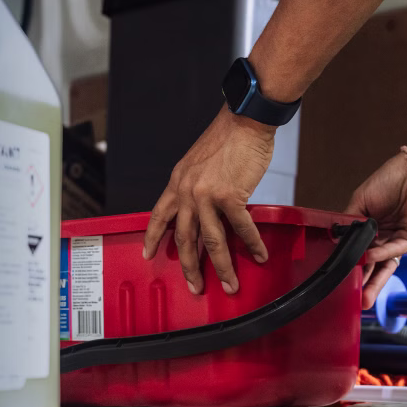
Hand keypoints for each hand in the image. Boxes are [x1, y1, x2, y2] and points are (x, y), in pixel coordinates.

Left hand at [143, 107, 275, 294]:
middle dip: (189, 266)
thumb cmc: (227, 139)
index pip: (159, 215)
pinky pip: (241, 228)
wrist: (245, 120)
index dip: (152, 237)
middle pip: (183, 237)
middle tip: (194, 286)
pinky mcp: (230, 196)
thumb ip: (196, 187)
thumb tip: (206, 211)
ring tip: (229, 284)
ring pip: (211, 241)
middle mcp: (187, 191)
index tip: (147, 255)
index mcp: (177, 183)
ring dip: (222, 266)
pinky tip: (258, 256)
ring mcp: (207, 195)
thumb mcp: (198, 164)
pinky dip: (252, 244)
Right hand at [345, 152, 406, 308]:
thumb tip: (337, 242)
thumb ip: (348, 224)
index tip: (340, 279)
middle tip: (355, 299)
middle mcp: (383, 237)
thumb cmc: (388, 181)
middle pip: (372, 265)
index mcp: (369, 229)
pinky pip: (395, 250)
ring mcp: (398, 240)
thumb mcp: (359, 203)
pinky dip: (382, 254)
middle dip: (364, 282)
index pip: (359, 253)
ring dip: (375, 281)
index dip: (351, 266)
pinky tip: (369, 257)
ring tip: (365, 297)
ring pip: (385, 265)